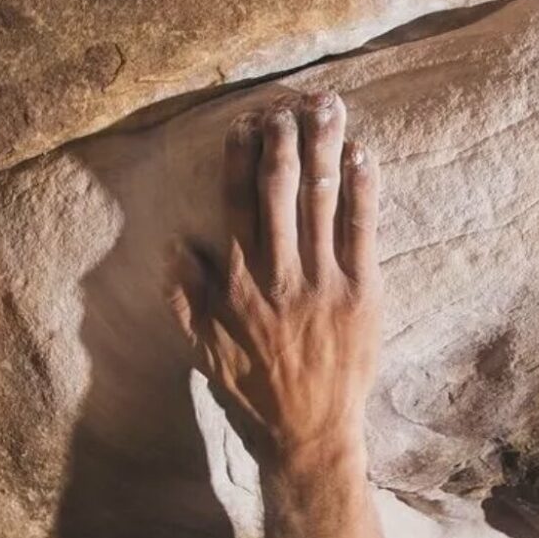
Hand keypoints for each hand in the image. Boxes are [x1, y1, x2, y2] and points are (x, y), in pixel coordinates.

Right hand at [164, 91, 380, 462]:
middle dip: (284, 139)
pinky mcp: (361, 295)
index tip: (246, 123)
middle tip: (290, 102)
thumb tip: (175, 247)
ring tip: (327, 108)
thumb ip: (186, 298)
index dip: (240, 158)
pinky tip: (363, 156)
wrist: (309, 435)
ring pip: (321, 200)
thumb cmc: (254, 393)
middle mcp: (279, 275)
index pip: (236, 204)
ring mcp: (323, 283)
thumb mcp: (205, 350)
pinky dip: (363, 190)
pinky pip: (362, 231)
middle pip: (280, 190)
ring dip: (324, 148)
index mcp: (239, 284)